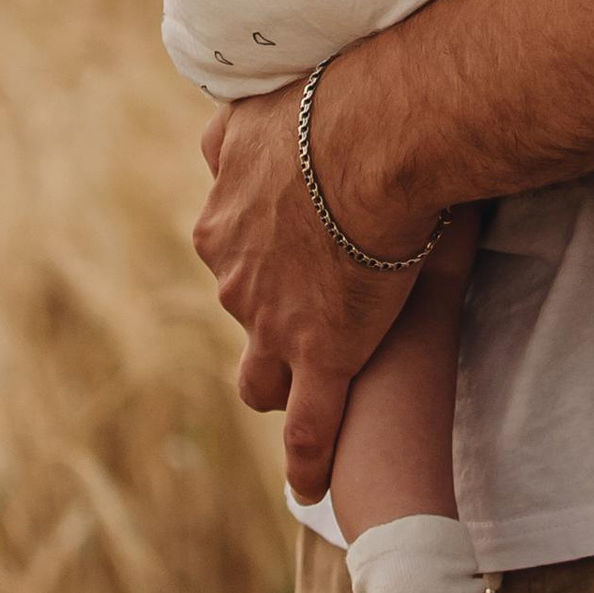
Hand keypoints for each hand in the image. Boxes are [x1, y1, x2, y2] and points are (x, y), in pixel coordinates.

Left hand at [194, 81, 429, 500]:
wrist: (370, 139)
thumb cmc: (333, 106)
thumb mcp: (260, 105)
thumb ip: (238, 127)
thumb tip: (224, 122)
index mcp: (224, 219)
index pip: (230, 248)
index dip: (262, 252)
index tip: (291, 248)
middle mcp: (236, 275)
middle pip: (244, 310)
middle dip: (273, 313)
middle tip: (319, 307)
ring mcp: (274, 323)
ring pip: (261, 373)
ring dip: (280, 382)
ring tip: (305, 390)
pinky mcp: (321, 359)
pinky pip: (309, 428)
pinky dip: (308, 460)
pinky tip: (311, 488)